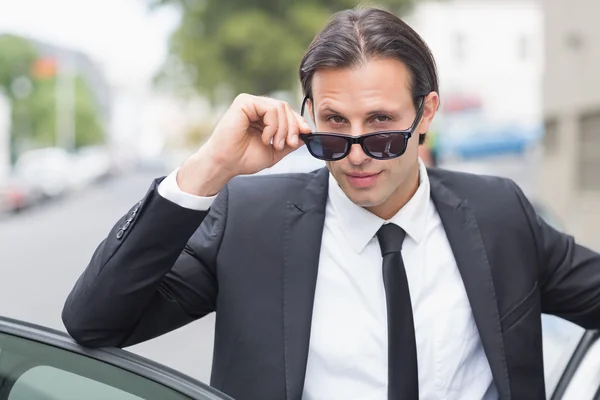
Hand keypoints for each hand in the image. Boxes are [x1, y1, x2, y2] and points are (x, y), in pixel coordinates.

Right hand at [177, 94, 311, 195]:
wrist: (226, 164)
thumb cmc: (244, 159)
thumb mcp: (275, 151)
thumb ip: (289, 142)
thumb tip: (305, 134)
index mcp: (263, 117)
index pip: (287, 112)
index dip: (298, 122)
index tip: (306, 133)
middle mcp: (256, 107)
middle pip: (286, 108)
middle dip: (292, 127)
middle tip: (289, 144)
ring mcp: (250, 103)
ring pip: (280, 107)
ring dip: (283, 128)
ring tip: (275, 143)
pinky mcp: (244, 102)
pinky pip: (270, 108)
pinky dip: (273, 125)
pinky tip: (265, 137)